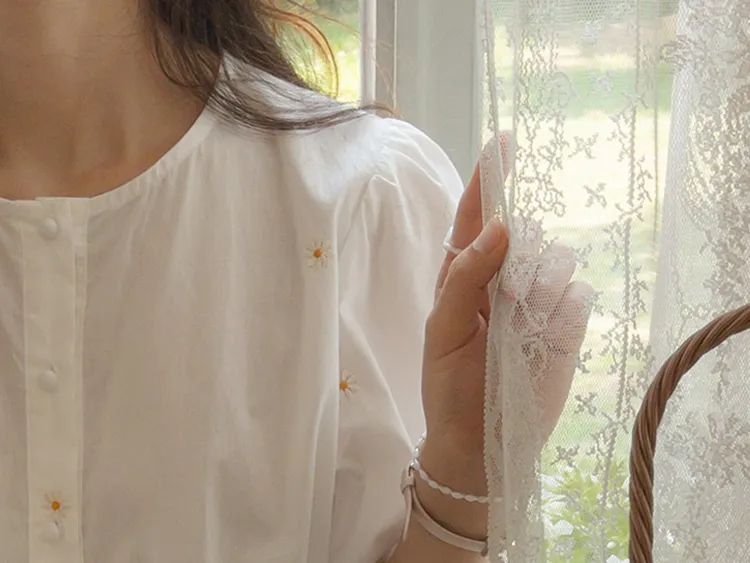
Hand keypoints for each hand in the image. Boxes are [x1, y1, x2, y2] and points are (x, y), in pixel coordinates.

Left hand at [420, 133, 593, 494]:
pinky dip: (564, 310)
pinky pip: (578, 294)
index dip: (488, 180)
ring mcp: (537, 301)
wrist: (480, 441)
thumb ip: (465, 276)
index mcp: (464, 275)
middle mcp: (503, 279)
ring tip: (522, 323)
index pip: (476, 217)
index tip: (503, 143)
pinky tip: (546, 335)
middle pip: (526, 231)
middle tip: (505, 298)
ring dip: (541, 285)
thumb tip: (500, 227)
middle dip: (519, 254)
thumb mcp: (441, 330)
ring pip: (557, 258)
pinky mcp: (565, 324)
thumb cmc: (449, 384)